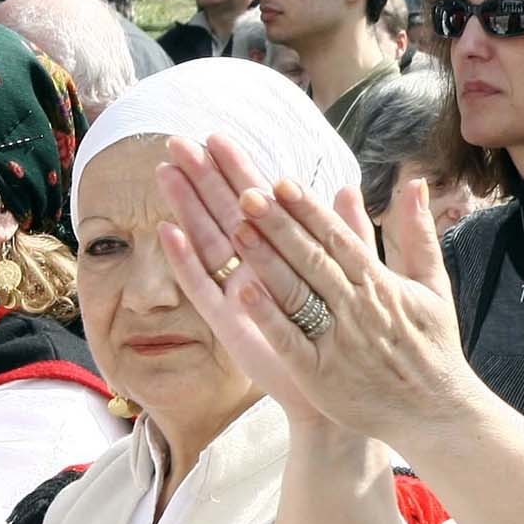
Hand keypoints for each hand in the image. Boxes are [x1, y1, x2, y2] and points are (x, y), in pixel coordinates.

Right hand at [155, 133, 334, 422]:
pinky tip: (169, 232)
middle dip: (203, 177)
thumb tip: (348, 188)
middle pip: (225, 213)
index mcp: (285, 254)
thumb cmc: (348, 335)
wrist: (344, 386)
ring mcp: (239, 293)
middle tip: (178, 140)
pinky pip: (203, 288)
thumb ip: (350, 234)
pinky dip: (185, 261)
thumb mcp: (357, 278)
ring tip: (166, 171)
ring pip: (208, 241)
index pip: (259, 202)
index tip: (218, 136)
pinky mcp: (230, 322)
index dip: (239, 170)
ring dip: (186, 207)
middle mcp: (257, 268)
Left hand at [161, 144, 472, 448]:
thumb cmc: (434, 347)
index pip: (338, 238)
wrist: (436, 413)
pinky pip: (289, 340)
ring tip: (237, 229)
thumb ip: (417, 233)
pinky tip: (242, 292)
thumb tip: (414, 183)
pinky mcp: (321, 375)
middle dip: (279, 224)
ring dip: (266, 260)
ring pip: (296, 292)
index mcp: (380, 283)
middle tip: (246, 193)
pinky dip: (267, 316)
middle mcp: (358, 307)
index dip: (308, 209)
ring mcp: (338, 341)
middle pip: (311, 258)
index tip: (281, 182)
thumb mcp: (433, 285)